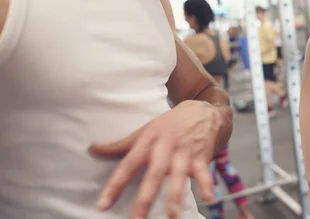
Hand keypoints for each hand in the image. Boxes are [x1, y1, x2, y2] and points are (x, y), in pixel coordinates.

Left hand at [89, 100, 220, 218]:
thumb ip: (120, 145)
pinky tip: (209, 198)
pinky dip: (207, 184)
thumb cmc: (171, 124)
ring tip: (171, 215)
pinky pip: (204, 171)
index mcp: (148, 141)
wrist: (203, 109)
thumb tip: (92, 148)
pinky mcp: (202, 154)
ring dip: (176, 195)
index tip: (103, 205)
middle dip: (146, 197)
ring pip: (179, 175)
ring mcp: (185, 151)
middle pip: (154, 174)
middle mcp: (166, 147)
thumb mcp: (145, 131)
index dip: (115, 185)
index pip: (128, 164)